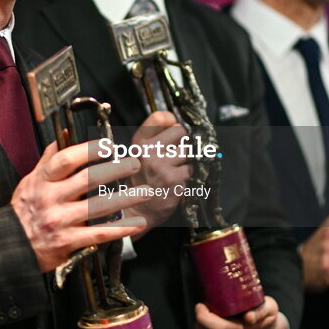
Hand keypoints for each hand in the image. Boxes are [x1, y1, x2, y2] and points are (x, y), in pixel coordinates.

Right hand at [12, 140, 149, 271]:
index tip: (108, 144)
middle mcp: (51, 198)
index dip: (89, 150)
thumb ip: (49, 159)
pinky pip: (99, 233)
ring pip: (98, 206)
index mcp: (42, 181)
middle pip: (88, 180)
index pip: (66, 160)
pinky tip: (137, 223)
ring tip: (146, 191)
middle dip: (115, 170)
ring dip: (126, 198)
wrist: (9, 246)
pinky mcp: (67, 242)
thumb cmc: (23, 211)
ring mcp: (59, 221)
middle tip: (135, 163)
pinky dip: (121, 228)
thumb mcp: (30, 180)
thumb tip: (64, 134)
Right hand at [124, 111, 191, 237]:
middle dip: (182, 142)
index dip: (172, 122)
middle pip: (180, 131)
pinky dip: (187, 175)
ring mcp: (162, 165)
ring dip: (185, 161)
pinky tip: (175, 182)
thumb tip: (178, 123)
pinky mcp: (174, 179)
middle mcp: (149, 150)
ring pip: (188, 151)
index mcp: (139, 142)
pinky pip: (191, 169)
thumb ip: (155, 139)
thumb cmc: (141, 182)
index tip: (172, 130)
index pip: (161, 116)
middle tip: (175, 156)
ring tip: (173, 171)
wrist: (137, 212)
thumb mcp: (139, 156)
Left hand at [192, 296, 286, 328]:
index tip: (203, 305)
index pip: (215, 328)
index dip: (203, 315)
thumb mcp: (269, 308)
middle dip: (199, 319)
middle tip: (203, 310)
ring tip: (206, 320)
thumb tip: (249, 317)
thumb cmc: (265, 320)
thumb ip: (260, 311)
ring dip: (199, 328)